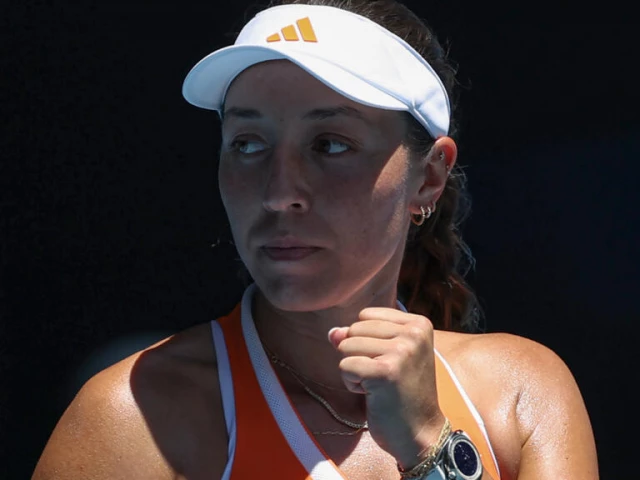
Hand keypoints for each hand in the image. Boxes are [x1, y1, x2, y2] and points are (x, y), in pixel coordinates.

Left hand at [328, 308, 445, 467]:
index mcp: (418, 324)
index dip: (366, 340)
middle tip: (383, 377)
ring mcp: (401, 352)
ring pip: (346, 346)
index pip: (366, 315)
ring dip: (354, 370)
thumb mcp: (386, 355)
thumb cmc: (402, 393)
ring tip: (378, 385)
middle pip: (354, 329)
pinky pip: (345, 366)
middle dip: (358, 355)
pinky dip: (352, 384)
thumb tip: (332, 332)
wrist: (421, 433)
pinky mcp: (385, 371)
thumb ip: (359, 336)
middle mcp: (413, 334)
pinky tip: (373, 394)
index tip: (389, 362)